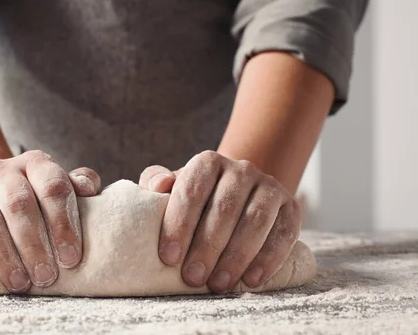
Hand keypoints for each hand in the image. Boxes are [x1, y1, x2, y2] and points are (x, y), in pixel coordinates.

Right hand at [0, 151, 100, 292]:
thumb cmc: (37, 199)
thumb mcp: (60, 189)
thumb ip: (79, 187)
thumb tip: (89, 190)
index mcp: (36, 163)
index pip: (53, 187)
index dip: (63, 224)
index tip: (70, 258)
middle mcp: (2, 169)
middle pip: (18, 204)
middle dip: (33, 245)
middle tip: (45, 277)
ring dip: (3, 255)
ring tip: (19, 283)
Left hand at [139, 151, 300, 291]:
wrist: (237, 198)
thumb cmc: (195, 200)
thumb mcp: (172, 189)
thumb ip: (156, 181)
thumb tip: (158, 185)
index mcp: (208, 163)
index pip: (192, 190)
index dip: (179, 224)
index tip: (168, 257)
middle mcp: (241, 169)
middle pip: (225, 208)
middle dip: (207, 246)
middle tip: (193, 278)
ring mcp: (269, 187)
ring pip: (256, 221)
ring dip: (237, 256)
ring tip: (219, 284)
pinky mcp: (291, 208)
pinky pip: (284, 233)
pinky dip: (269, 259)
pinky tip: (251, 281)